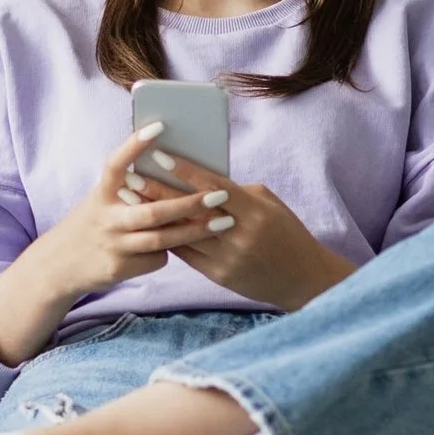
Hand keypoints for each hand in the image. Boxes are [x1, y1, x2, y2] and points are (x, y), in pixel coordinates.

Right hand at [0, 122, 231, 363]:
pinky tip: (177, 247)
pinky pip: (156, 259)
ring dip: (195, 231)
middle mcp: (106, 217)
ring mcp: (112, 244)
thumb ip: (130, 191)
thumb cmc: (93, 224)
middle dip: (189, 203)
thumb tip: (174, 172)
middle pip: (153, 211)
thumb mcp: (102, 201)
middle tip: (219, 193)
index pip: (116, 164)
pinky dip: (169, 251)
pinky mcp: (118, 268)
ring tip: (223, 222)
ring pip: (161, 239)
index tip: (159, 127)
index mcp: (101, 194)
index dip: (134, 145)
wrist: (59, 266)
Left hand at [118, 142, 360, 312]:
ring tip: (132, 200)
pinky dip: (169, 237)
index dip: (184, 170)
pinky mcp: (219, 276)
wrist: (302, 279)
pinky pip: (187, 254)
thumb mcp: (269, 205)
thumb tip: (204, 180)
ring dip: (155, 216)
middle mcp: (238, 235)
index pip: (213, 186)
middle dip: (157, 191)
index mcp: (254, 212)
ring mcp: (227, 258)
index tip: (159, 155)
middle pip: (191, 210)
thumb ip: (238, 192)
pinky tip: (150, 224)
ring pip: (184, 233)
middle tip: (131, 177)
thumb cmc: (287, 233)